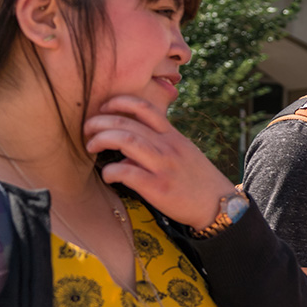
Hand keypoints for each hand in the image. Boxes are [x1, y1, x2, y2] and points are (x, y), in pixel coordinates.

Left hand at [84, 95, 235, 229]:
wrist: (219, 204)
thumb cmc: (197, 180)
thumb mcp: (184, 153)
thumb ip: (159, 146)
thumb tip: (127, 150)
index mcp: (173, 136)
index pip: (145, 107)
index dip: (119, 102)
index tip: (104, 108)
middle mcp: (168, 146)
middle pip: (127, 122)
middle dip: (99, 122)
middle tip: (87, 129)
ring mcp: (163, 166)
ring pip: (125, 140)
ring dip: (101, 140)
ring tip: (91, 147)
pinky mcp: (158, 187)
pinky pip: (126, 172)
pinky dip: (110, 171)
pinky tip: (108, 176)